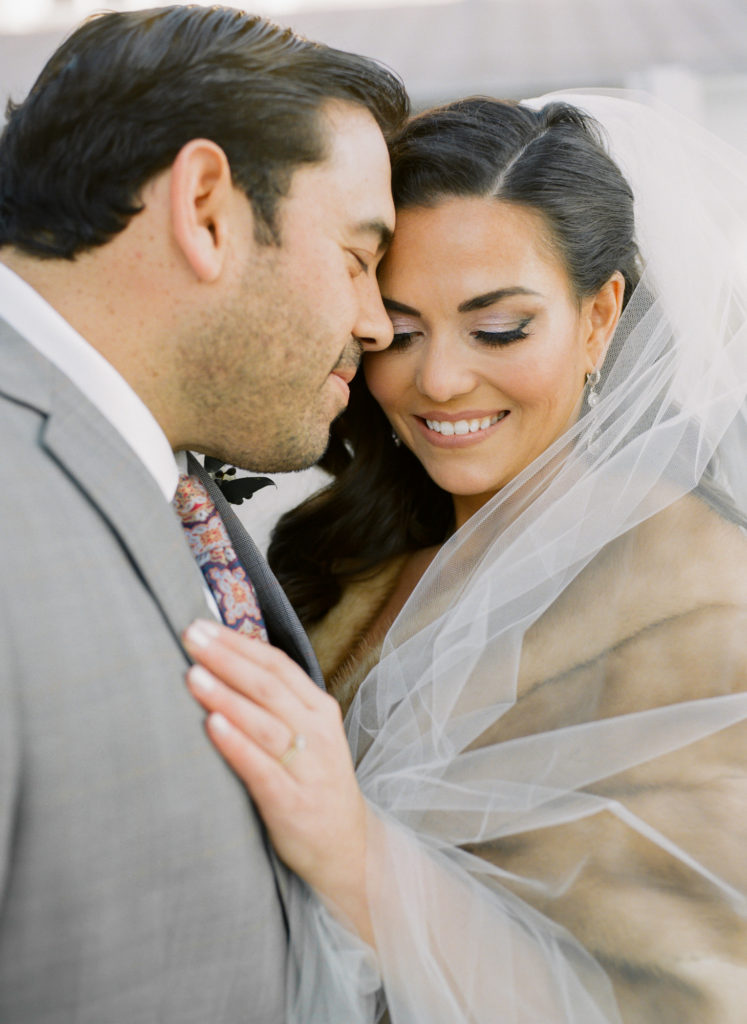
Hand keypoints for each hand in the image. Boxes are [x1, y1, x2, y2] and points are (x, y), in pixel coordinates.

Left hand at [182, 620, 371, 940]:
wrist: (346, 847)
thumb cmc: (313, 782)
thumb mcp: (307, 734)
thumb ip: (275, 703)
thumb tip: (224, 663)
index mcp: (318, 708)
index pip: (277, 665)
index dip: (239, 643)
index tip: (202, 625)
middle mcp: (316, 732)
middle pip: (267, 686)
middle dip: (226, 658)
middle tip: (189, 636)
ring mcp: (306, 766)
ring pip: (262, 722)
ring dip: (226, 696)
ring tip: (193, 675)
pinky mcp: (291, 801)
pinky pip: (260, 767)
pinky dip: (236, 744)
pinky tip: (212, 725)